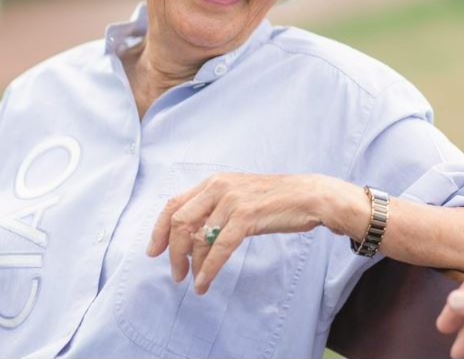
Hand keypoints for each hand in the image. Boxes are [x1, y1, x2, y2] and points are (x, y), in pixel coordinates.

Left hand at [146, 172, 359, 294]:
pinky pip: (219, 248)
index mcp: (214, 181)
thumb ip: (215, 207)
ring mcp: (232, 200)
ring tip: (192, 281)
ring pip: (197, 237)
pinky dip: (208, 269)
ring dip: (190, 264)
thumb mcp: (239, 195)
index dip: (159, 230)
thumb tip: (192, 234)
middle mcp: (219, 187)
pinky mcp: (246, 216)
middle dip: (172, 252)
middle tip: (176, 273)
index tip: (154, 251)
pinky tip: (205, 282)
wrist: (309, 195)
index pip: (174, 204)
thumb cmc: (276, 199)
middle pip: (179, 222)